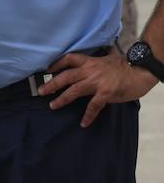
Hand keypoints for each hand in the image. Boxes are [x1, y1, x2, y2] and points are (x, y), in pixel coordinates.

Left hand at [42, 51, 156, 126]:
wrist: (142, 69)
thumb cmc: (126, 66)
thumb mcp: (106, 61)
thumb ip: (94, 68)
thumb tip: (86, 75)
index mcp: (90, 62)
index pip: (68, 59)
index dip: (56, 64)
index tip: (46, 69)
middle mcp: (90, 70)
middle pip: (66, 76)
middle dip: (52, 84)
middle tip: (40, 91)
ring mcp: (97, 82)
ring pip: (74, 90)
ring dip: (62, 99)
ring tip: (52, 106)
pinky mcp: (106, 93)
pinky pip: (93, 105)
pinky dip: (88, 115)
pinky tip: (84, 123)